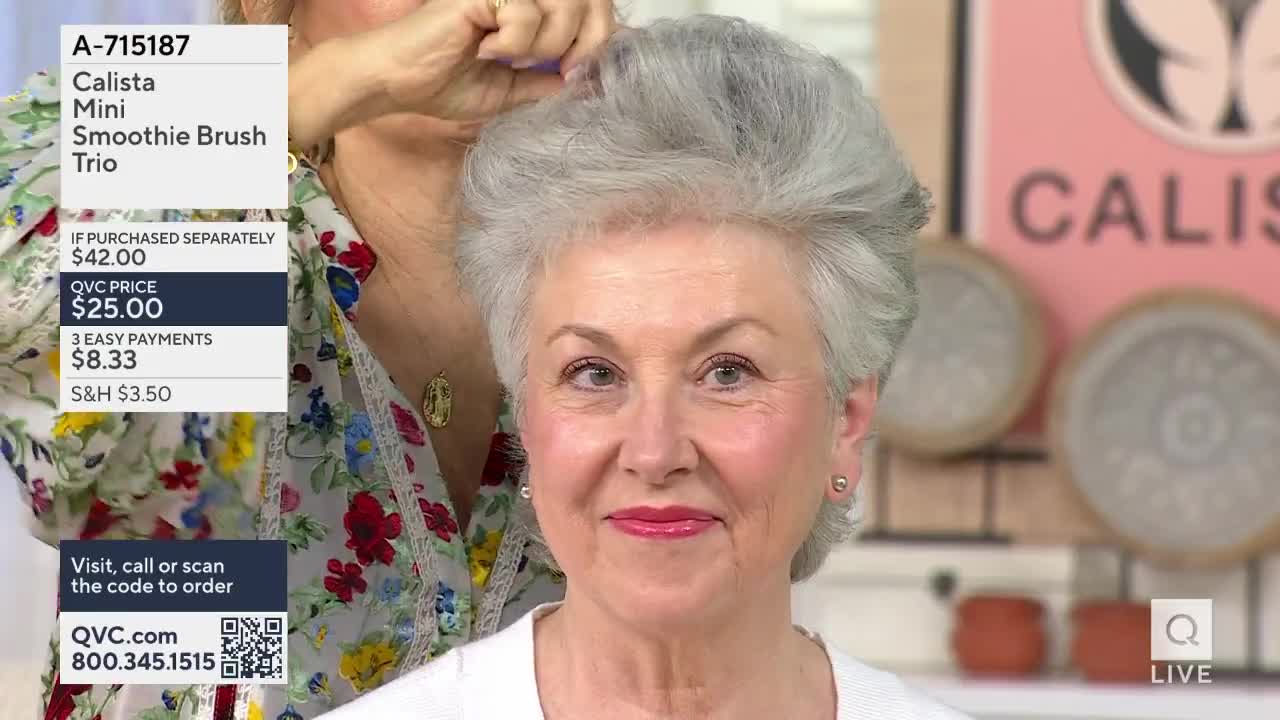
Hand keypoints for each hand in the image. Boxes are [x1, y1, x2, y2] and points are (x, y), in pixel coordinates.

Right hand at [362, 0, 612, 121]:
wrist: (397, 82)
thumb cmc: (442, 82)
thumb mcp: (512, 90)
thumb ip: (550, 81)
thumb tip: (592, 82)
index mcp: (528, 4)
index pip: (592, 2)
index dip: (601, 35)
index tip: (578, 71)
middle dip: (586, 41)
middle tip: (558, 69)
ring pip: (563, 4)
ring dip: (546, 44)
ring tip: (509, 57)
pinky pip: (526, 14)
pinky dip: (513, 42)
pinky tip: (483, 47)